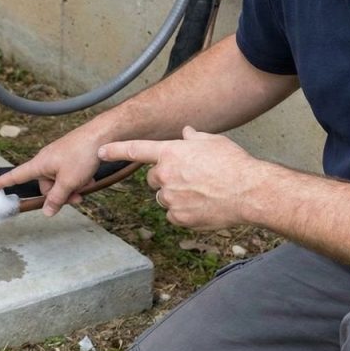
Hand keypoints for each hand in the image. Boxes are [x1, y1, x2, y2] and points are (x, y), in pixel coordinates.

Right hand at [0, 119, 107, 215]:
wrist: (100, 135)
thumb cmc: (81, 154)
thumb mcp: (68, 181)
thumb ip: (56, 198)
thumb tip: (47, 212)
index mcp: (40, 164)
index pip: (17, 175)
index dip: (4, 182)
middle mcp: (46, 160)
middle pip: (45, 186)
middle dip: (60, 194)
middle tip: (76, 197)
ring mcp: (58, 158)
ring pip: (60, 181)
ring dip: (72, 187)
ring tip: (86, 185)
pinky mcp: (69, 156)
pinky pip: (69, 173)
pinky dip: (78, 178)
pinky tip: (90, 178)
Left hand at [98, 126, 264, 228]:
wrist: (248, 191)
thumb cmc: (233, 162)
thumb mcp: (212, 141)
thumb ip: (193, 138)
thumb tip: (186, 133)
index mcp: (169, 153)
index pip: (134, 150)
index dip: (115, 150)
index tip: (100, 151)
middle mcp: (165, 175)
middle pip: (153, 179)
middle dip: (166, 178)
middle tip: (190, 177)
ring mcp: (170, 198)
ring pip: (164, 198)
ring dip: (176, 196)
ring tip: (202, 192)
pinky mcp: (179, 217)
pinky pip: (174, 215)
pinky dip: (184, 212)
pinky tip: (203, 206)